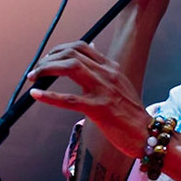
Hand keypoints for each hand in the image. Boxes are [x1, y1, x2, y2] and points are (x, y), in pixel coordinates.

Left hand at [27, 41, 151, 157]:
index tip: (47, 58)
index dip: (60, 49)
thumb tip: (90, 49)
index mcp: (111, 68)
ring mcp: (103, 91)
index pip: (81, 47)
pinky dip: (49, 96)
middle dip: (49, 58)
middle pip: (72, 53)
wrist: (146, 133)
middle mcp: (107, 74)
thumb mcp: (120, 84)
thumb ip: (103, 69)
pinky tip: (36, 95)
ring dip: (47, 69)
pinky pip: (69, 100)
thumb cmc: (131, 113)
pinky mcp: (99, 110)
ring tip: (33, 77)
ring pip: (70, 68)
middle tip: (36, 70)